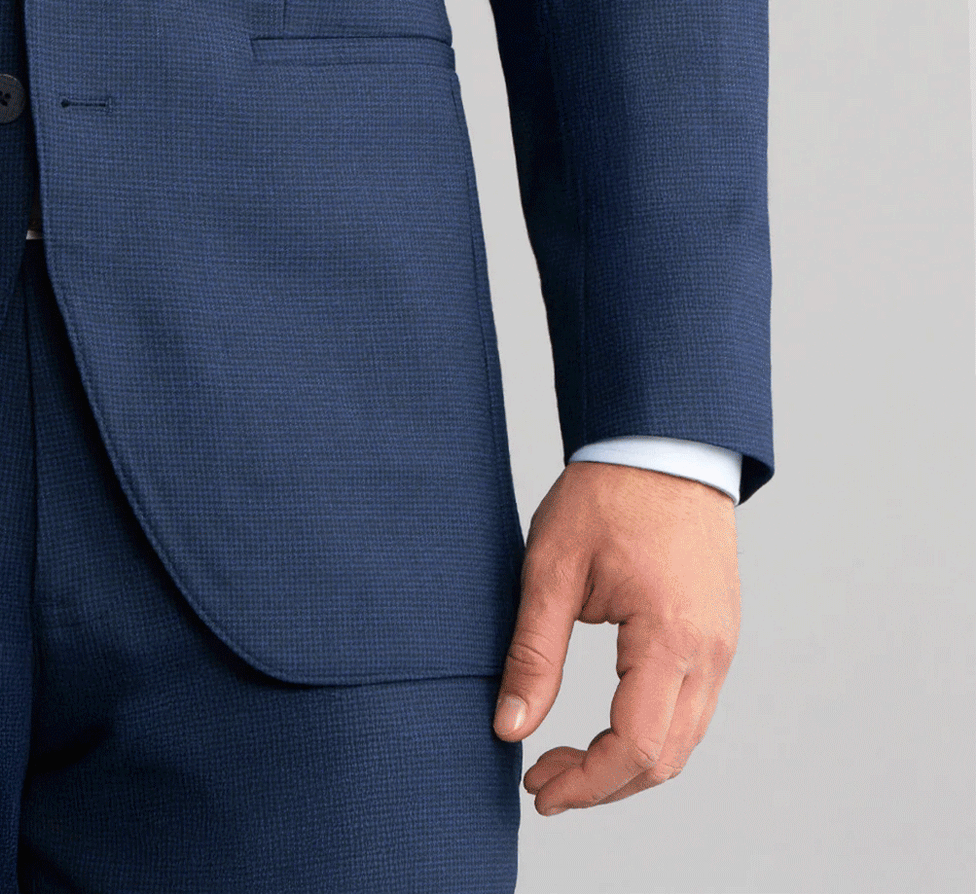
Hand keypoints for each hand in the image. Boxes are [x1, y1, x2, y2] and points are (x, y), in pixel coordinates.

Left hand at [493, 461, 739, 814]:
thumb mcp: (552, 567)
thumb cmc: (607, 493)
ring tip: (565, 760)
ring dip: (626, 766)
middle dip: (602, 786)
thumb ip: (533, 653)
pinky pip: (691, 711)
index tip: (537, 788)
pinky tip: (605, 725)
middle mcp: (709, 654)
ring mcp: (721, 648)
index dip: (585, 783)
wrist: (663, 442)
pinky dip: (650, 735)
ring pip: (683, 742)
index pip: (634, 747)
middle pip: (664, 760)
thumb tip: (509, 729)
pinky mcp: (719, 638)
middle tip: (542, 781)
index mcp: (669, 638)